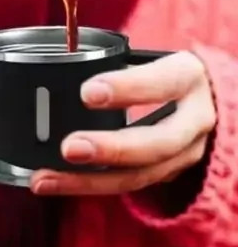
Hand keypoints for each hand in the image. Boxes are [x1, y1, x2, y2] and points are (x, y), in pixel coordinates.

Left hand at [30, 51, 216, 195]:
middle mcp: (194, 120)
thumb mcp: (151, 60)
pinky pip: (125, 185)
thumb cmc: (163, 75)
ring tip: (45, 178)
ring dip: (88, 180)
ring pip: (138, 176)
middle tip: (69, 148)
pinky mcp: (165, 175)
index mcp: (188, 78)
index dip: (128, 88)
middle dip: (111, 149)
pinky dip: (86, 186)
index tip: (87, 92)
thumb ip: (115, 64)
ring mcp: (184, 154)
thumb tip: (62, 61)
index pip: (164, 82)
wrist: (201, 101)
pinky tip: (54, 182)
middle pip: (158, 143)